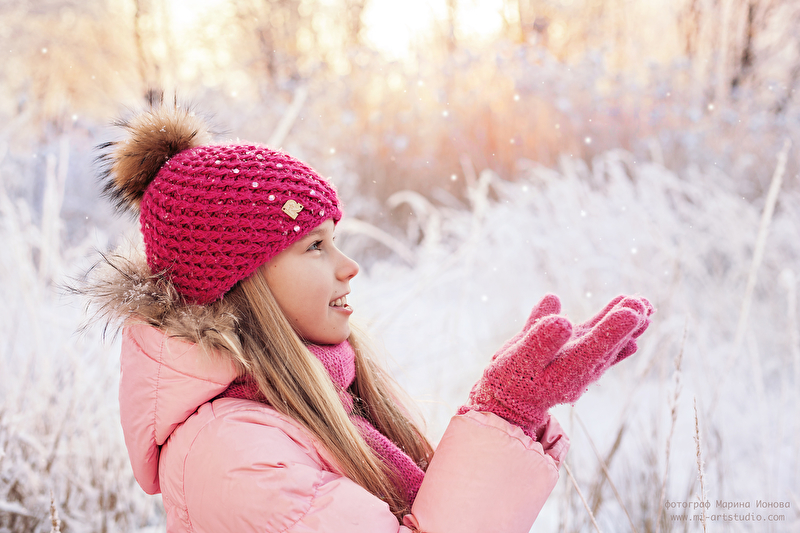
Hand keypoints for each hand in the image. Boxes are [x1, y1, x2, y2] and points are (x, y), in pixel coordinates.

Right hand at [458, 294, 652, 437]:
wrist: (510, 399)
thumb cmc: (510, 376)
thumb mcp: (517, 359)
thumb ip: (538, 340)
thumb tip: (564, 320)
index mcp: (564, 372)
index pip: (592, 348)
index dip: (612, 329)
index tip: (631, 311)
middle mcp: (581, 373)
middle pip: (608, 346)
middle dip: (626, 324)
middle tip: (643, 303)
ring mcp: (584, 368)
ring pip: (609, 346)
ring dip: (628, 327)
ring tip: (645, 305)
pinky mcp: (581, 361)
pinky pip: (603, 349)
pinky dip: (619, 338)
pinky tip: (635, 335)